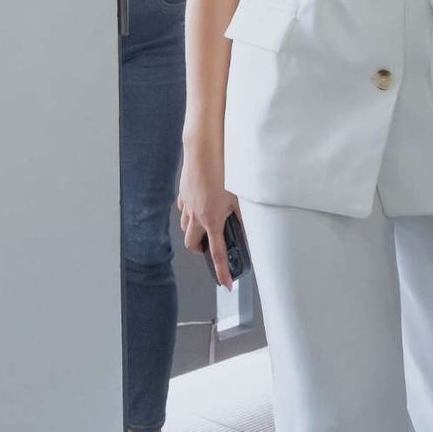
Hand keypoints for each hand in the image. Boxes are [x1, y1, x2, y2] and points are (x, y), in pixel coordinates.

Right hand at [178, 154, 242, 287]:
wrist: (204, 148)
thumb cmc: (223, 168)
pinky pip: (184, 210)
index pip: (218, 254)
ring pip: (186, 228)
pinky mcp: (183, 193)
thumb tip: (249, 226)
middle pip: (192, 245)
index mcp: (213, 219)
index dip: (222, 272)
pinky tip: (200, 204)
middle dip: (200, 250)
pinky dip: (190, 213)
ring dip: (194, 232)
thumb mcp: (240, 195)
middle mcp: (197, 215)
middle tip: (211, 246)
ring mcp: (187, 204)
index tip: (226, 283)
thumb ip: (244, 214)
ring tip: (207, 224)